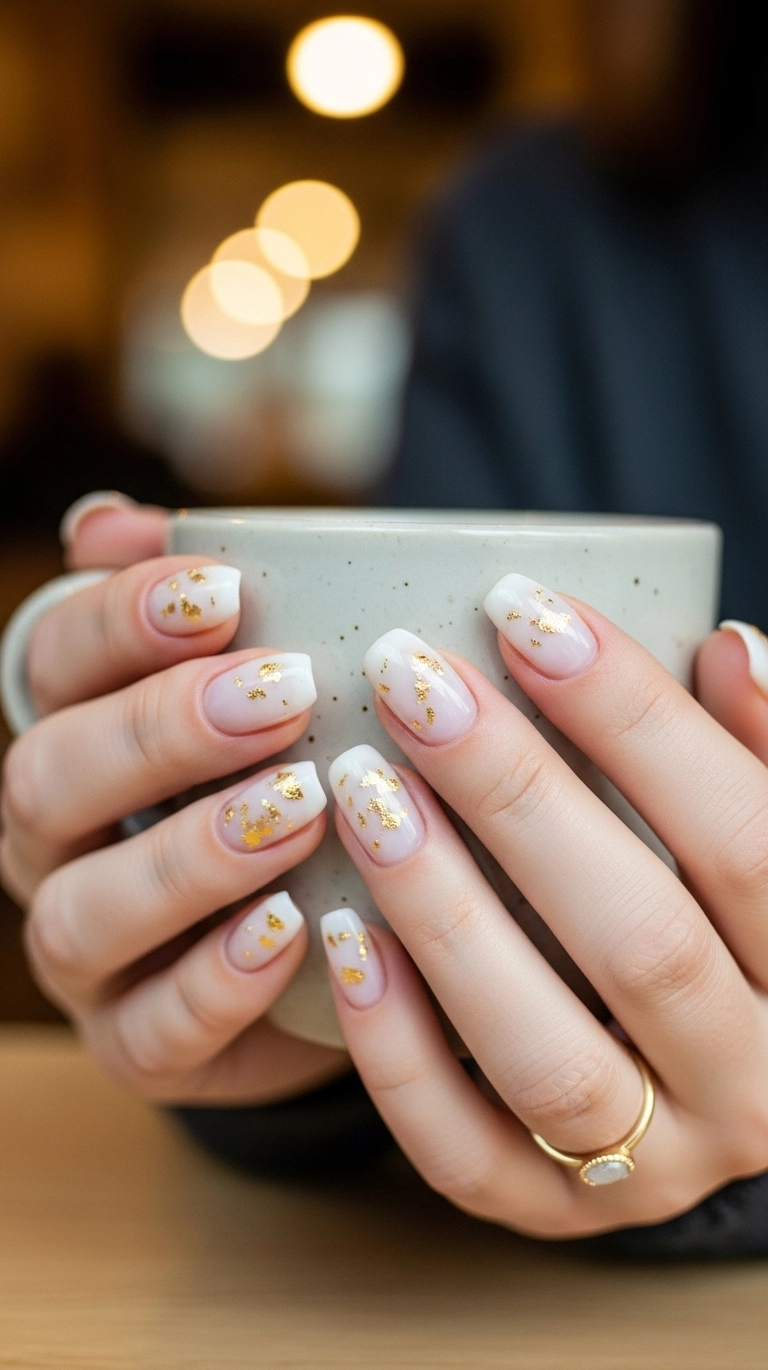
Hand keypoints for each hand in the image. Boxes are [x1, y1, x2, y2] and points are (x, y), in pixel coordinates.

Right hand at [1, 497, 348, 1103]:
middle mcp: (54, 842)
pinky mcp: (140, 1044)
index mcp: (74, 731)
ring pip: (83, 913)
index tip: (226, 590)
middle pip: (50, 778)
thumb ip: (196, 600)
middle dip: (160, 732)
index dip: (125, 618)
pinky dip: (218, 980)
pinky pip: (154, 1031)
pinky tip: (293, 928)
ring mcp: (88, 953)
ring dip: (189, 858)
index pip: (55, 659)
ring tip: (301, 809)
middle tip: (283, 697)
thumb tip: (105, 521)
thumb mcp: (267, 680)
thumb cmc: (295, 769)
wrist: (336, 927)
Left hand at [320, 575, 767, 1237]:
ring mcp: (656, 1164)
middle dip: (516, 796)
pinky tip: (341, 933)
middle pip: (641, 942)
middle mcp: (757, 1084)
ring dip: (446, 915)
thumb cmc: (731, 914)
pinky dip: (396, 1048)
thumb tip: (729, 646)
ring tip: (362, 790)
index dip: (636, 716)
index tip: (523, 609)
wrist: (719, 1074)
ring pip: (546, 1058)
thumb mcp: (765, 824)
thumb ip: (758, 751)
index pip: (745, 836)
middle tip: (410, 678)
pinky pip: (462, 1152)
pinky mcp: (552, 1209)